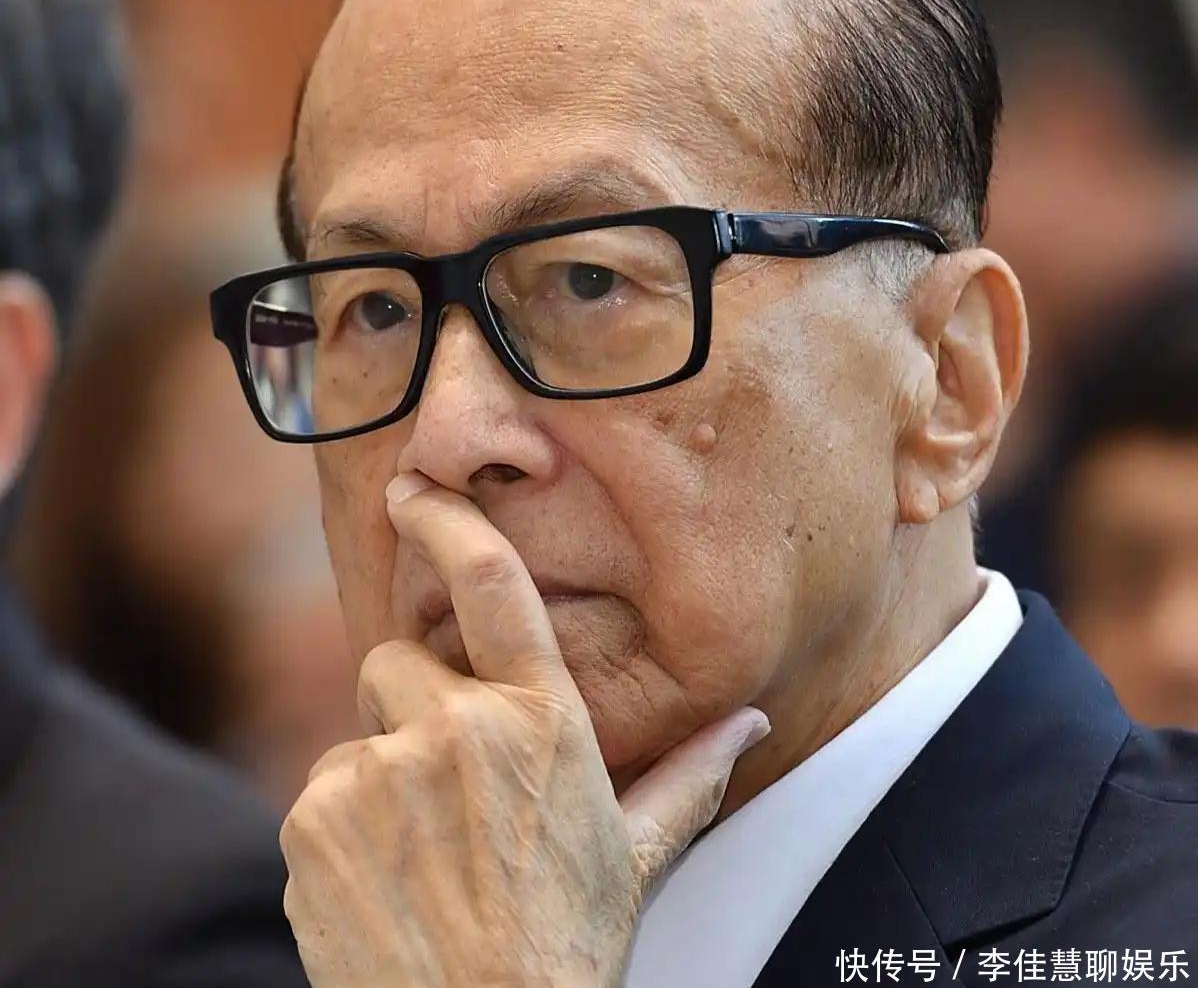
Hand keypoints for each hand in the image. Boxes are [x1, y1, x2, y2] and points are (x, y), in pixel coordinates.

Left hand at [281, 470, 769, 987]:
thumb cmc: (565, 942)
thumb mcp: (637, 851)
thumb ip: (693, 771)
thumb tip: (752, 723)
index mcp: (540, 719)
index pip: (488, 583)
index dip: (446, 520)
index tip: (411, 491)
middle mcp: (455, 728)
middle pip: (396, 660)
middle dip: (411, 703)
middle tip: (445, 783)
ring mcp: (377, 771)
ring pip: (355, 733)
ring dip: (378, 773)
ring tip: (422, 848)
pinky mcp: (314, 818)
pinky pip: (319, 790)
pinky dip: (341, 825)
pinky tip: (385, 879)